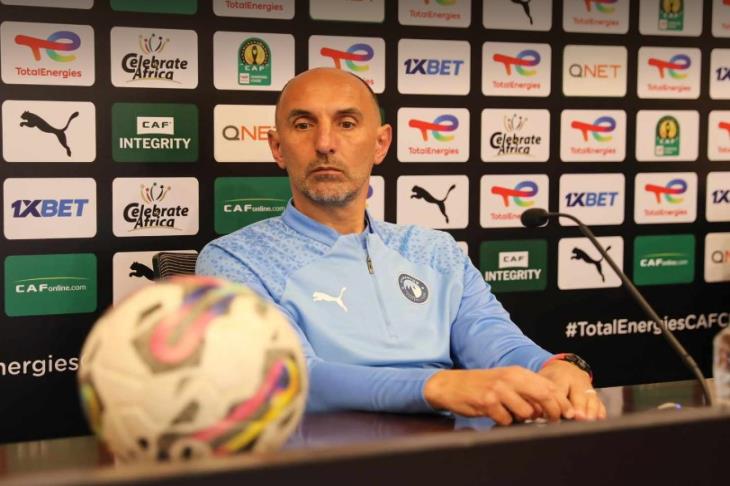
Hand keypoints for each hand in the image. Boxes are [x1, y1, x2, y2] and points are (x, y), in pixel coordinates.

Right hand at [423, 367, 574, 424]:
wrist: (452, 385)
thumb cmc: (482, 385)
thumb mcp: (506, 381)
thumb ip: (527, 390)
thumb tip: (551, 407)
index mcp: (517, 372)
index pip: (549, 386)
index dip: (562, 402)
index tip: (567, 414)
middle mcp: (510, 378)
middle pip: (544, 395)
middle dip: (553, 412)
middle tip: (553, 421)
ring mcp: (498, 389)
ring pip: (526, 412)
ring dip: (523, 418)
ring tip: (511, 414)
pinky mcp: (487, 402)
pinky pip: (506, 420)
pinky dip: (504, 421)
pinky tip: (495, 414)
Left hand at [538, 360, 606, 420]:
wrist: (565, 368)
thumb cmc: (551, 379)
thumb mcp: (542, 381)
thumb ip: (540, 394)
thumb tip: (538, 411)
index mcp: (560, 376)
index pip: (560, 389)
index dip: (562, 400)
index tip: (563, 412)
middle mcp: (576, 381)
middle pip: (578, 394)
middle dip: (579, 406)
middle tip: (578, 416)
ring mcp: (587, 387)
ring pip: (591, 398)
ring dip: (591, 410)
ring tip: (589, 420)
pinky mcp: (595, 395)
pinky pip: (599, 403)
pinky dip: (600, 411)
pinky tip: (599, 418)